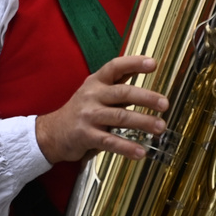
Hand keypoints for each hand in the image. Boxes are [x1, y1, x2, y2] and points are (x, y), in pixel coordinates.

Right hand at [34, 55, 167, 163]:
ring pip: (120, 117)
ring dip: (143, 122)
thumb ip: (118, 82)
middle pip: (122, 93)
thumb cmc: (80, 111)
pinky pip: (110, 141)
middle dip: (146, 97)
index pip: (115, 67)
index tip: (152, 63)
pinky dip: (127, 147)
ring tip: (160, 127)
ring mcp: (88, 116)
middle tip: (164, 104)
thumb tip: (144, 66)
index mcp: (96, 82)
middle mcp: (92, 96)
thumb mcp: (95, 91)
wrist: (51, 132)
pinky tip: (141, 152)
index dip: (134, 63)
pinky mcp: (86, 135)